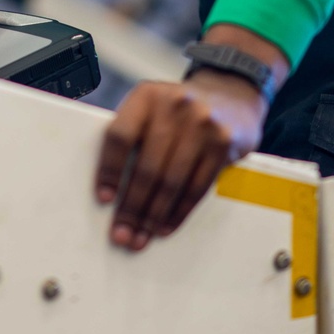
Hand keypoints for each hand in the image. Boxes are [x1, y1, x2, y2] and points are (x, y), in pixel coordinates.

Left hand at [94, 72, 267, 250]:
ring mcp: (202, 124)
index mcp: (147, 95)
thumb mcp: (153, 107)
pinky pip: (197, 187)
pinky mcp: (223, 144)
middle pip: (147, 166)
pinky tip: (165, 227)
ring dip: (153, 216)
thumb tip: (110, 188)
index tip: (103, 199)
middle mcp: (175, 106)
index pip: (120, 136)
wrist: (229, 96)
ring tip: (140, 237)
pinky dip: (179, 212)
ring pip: (172, 181)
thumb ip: (133, 134)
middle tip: (121, 234)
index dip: (109, 170)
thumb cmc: (178, 111)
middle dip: (131, 207)